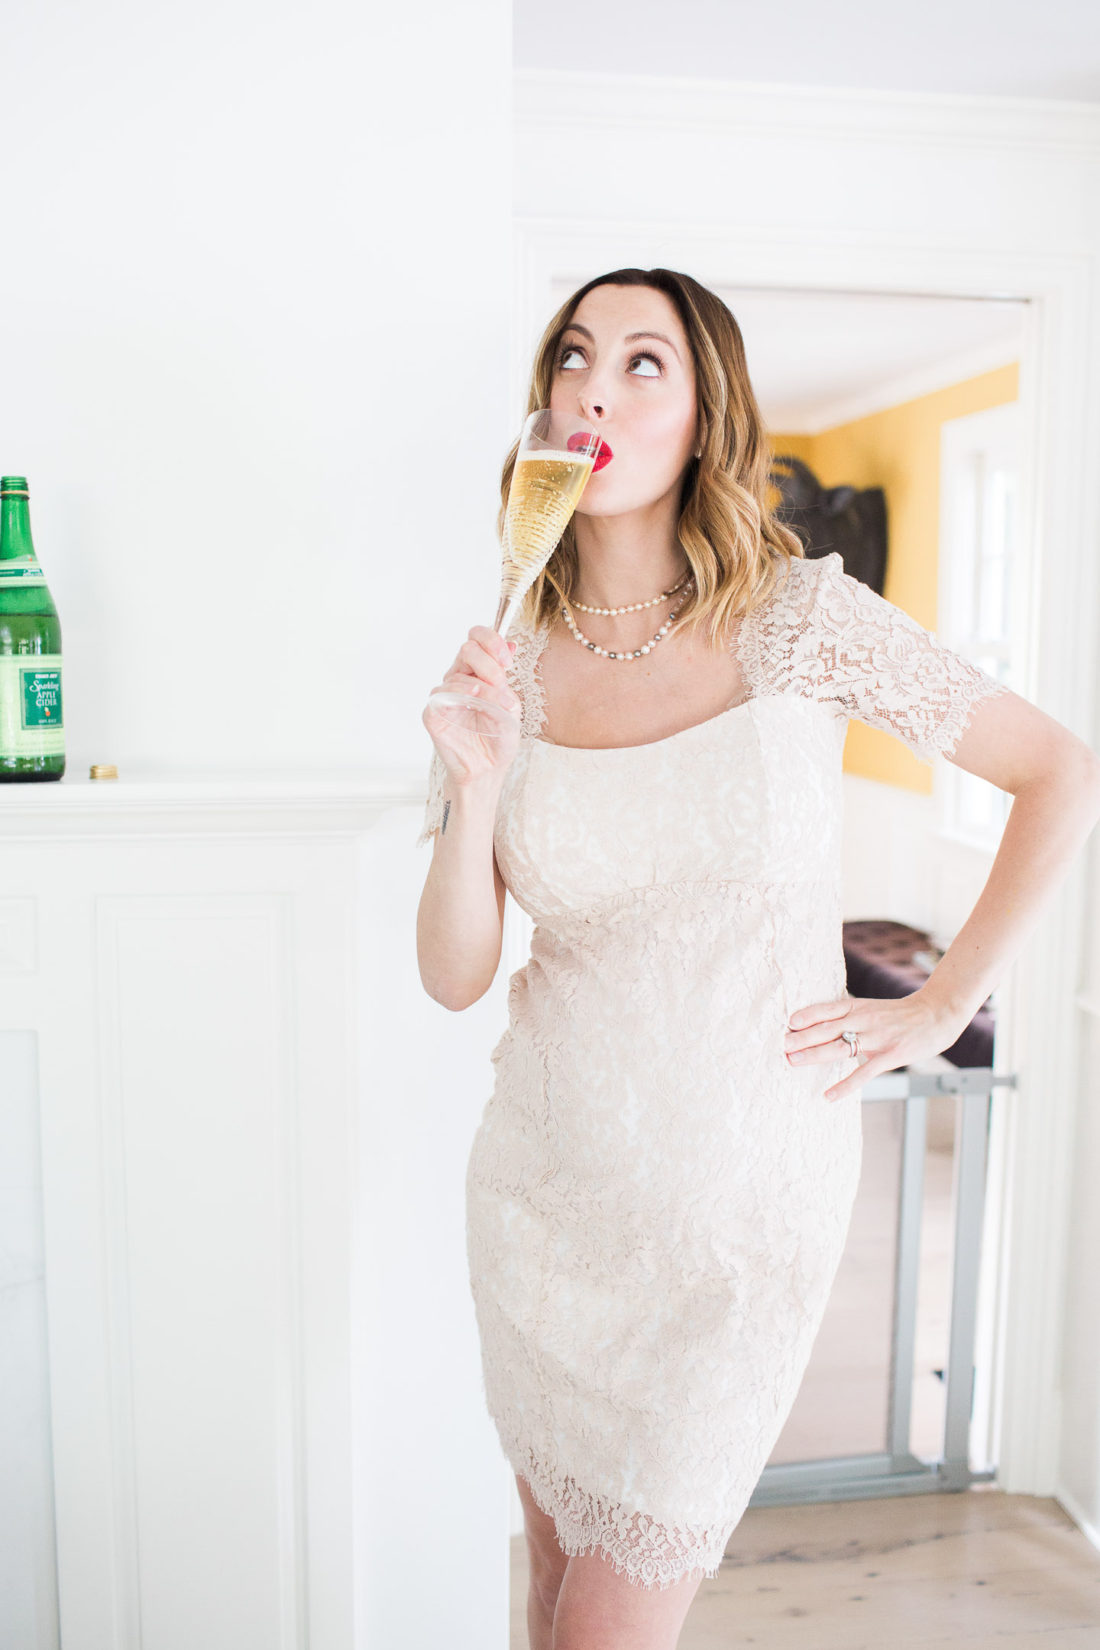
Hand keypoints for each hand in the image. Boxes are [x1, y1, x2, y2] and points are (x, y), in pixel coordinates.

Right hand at [423, 626, 521, 784]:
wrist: (489, 768)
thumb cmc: (499, 737)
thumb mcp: (511, 704)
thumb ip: (506, 676)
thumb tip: (512, 645)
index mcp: (477, 672)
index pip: (477, 639)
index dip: (491, 640)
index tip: (508, 658)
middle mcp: (458, 678)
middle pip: (467, 649)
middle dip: (489, 662)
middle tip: (503, 680)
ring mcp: (444, 695)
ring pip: (457, 674)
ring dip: (484, 687)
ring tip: (501, 704)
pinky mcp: (433, 713)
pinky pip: (442, 694)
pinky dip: (462, 696)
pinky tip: (476, 704)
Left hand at [782, 989, 971, 1101]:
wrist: (936, 1015)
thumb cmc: (899, 1015)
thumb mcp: (871, 1009)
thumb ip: (849, 1019)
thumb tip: (819, 1031)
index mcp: (858, 1006)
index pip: (828, 1009)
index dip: (807, 1015)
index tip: (787, 1022)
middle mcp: (864, 1019)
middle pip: (828, 1027)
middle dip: (803, 1036)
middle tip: (782, 1044)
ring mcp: (877, 1037)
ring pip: (841, 1046)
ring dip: (815, 1054)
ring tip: (794, 1061)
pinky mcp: (890, 1055)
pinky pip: (864, 1072)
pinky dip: (845, 1085)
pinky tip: (829, 1095)